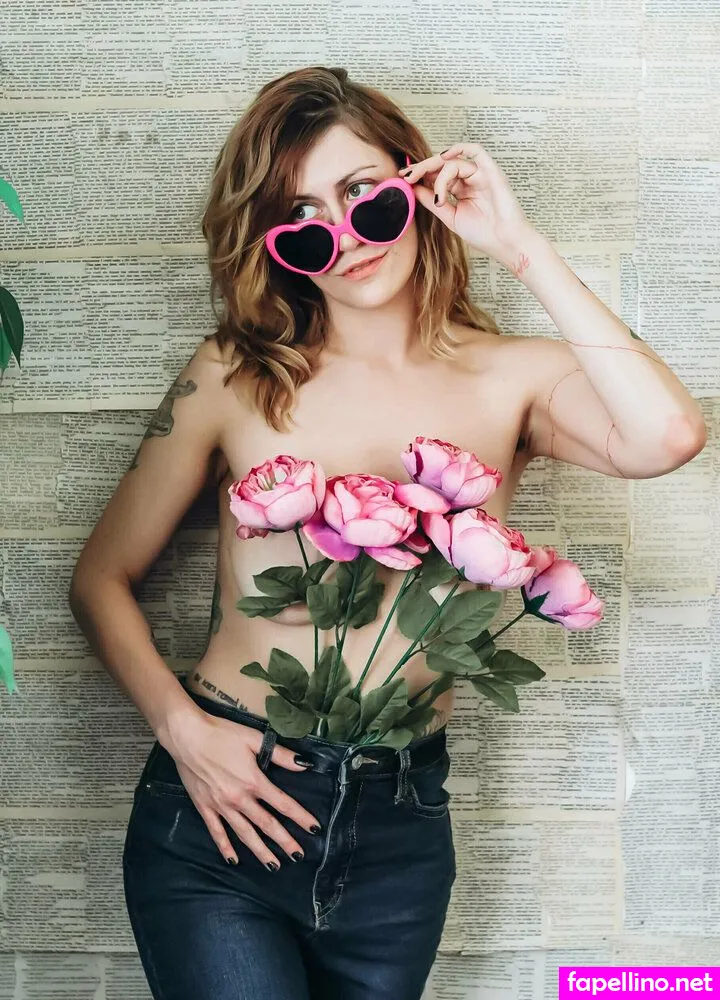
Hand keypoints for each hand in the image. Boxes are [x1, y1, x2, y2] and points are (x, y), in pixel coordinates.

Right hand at [170, 712, 320, 868]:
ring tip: (273, 865)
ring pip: (244, 834)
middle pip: (266, 824)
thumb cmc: (221, 734)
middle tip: (298, 855)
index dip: (300, 817)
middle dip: (284, 841)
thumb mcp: (254, 739)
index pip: (283, 803)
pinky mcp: (204, 807)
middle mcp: (239, 799)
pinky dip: (225, 847)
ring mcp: (221, 806)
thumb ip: (281, 754)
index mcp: (253, 781)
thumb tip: (304, 764)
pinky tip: (233, 860)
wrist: (187, 737)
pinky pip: (217, 832)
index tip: (314, 828)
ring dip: (260, 851)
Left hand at [399, 142, 534, 268]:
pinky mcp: (491, 171)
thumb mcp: (450, 217)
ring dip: (440, 175)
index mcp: (460, 190)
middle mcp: (469, 179)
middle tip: (407, 176)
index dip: (419, 175)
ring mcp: (480, 174)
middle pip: (441, 165)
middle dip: (422, 168)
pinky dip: (459, 149)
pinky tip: (444, 159)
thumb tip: (413, 188)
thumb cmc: (484, 234)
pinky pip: (475, 151)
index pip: (436, 175)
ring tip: (439, 196)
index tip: (402, 179)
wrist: (505, 243)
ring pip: (453, 162)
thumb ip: (433, 201)